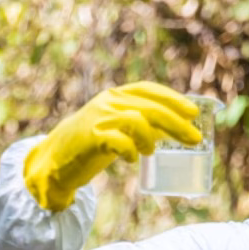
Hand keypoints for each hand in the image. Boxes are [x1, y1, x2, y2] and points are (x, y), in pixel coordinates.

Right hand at [23, 83, 200, 211]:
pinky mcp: (90, 138)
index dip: (172, 98)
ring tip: (151, 151)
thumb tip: (175, 129)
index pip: (148, 89)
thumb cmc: (90, 145)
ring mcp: (98, 119)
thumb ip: (141, 125)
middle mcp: (107, 102)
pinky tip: (134, 159)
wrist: (53, 160)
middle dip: (176, 122)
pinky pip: (118, 141)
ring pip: (135, 120)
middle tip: (194, 139)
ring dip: (150, 137)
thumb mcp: (117, 129)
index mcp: (114, 96)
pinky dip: (131, 150)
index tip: (193, 112)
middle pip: (149, 107)